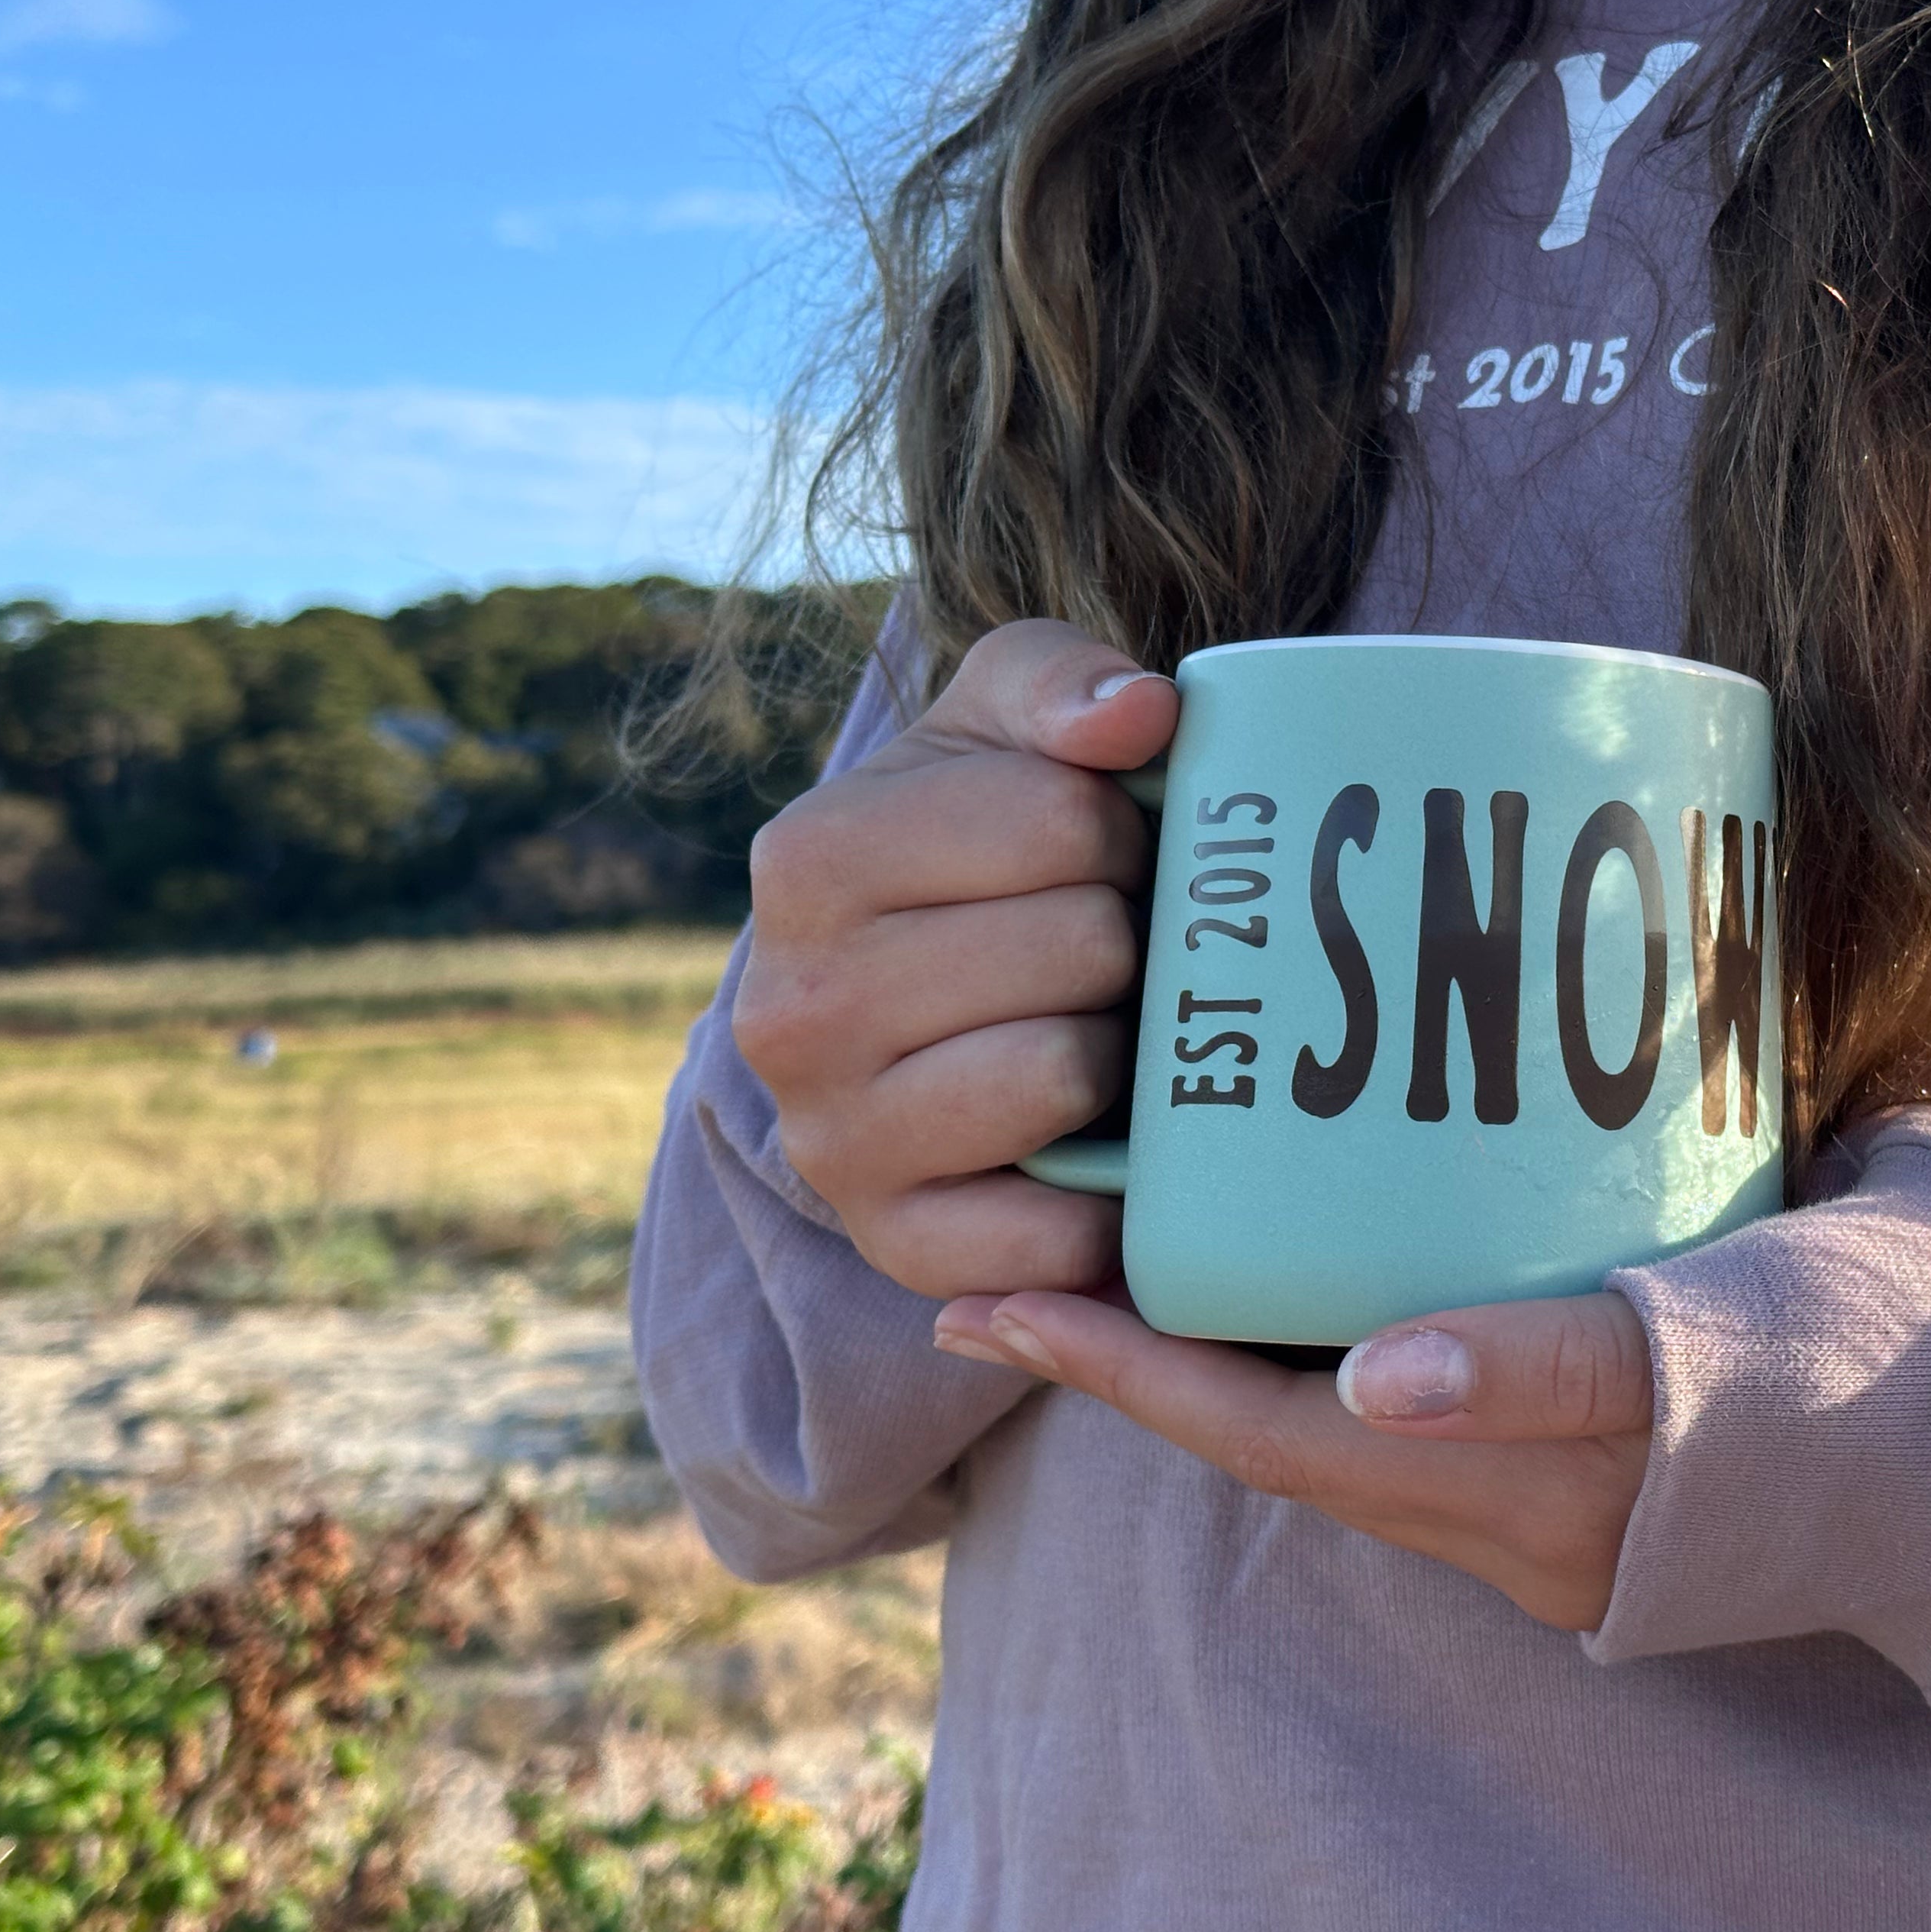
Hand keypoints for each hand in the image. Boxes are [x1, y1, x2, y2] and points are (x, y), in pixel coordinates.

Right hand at [733, 620, 1178, 1299]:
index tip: (1091, 849)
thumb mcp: (1005, 725)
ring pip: (1066, 1074)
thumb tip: (1139, 714)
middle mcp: (791, 1008)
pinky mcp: (897, 1250)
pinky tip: (1096, 1146)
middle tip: (1096, 950)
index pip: (1062, 821)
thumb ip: (1064, 681)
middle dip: (1125, 940)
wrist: (928, 991)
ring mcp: (832, 1142)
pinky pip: (1054, 1236)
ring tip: (1087, 1028)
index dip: (1118, 828)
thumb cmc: (988, 840)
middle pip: (1080, 948)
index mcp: (807, 859)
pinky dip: (1108, 1197)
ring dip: (1117, 1053)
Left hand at [930, 1286, 1656, 1631]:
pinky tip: (1291, 1266)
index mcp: (1525, 1494)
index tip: (1003, 1301)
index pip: (1273, 1439)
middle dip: (1133, 1360)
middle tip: (1008, 1260)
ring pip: (1329, 1429)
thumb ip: (1554, 1367)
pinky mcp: (1574, 1461)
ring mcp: (1535, 1503)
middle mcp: (1506, 1522)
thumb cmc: (1875, 1353)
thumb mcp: (1724, 1345)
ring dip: (1213, 1355)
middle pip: (1271, 1439)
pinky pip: (1403, 1413)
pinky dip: (1320, 1351)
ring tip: (1116, 1246)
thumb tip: (1371, 1380)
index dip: (1131, 1372)